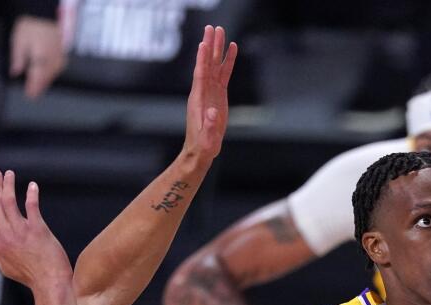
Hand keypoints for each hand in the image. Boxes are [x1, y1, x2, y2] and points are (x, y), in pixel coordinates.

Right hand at [0, 170, 71, 290]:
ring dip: (8, 184)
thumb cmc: (30, 276)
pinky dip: (31, 194)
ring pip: (8, 201)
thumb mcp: (5, 266)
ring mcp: (20, 232)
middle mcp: (5, 235)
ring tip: (9, 174)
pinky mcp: (37, 230)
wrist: (50, 283)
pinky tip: (33, 186)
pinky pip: (31, 206)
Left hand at [9, 16, 66, 99]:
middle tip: (35, 96)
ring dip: (47, 81)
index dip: (33, 88)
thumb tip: (15, 72)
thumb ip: (18, 58)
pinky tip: (50, 73)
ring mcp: (60, 57)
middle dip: (40, 87)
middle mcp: (52, 61)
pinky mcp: (64, 52)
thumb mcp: (19, 40)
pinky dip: (53, 73)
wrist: (46, 13)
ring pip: (53, 74)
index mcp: (40, 60)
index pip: (36, 79)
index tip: (30, 96)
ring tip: (42, 87)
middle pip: (46, 78)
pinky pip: (58, 67)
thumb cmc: (33, 24)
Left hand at [182, 25, 237, 164]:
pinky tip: (232, 50)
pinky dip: (227, 62)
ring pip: (215, 65)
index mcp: (198, 99)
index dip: (202, 60)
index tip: (203, 43)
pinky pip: (223, 74)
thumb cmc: (203, 145)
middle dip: (210, 46)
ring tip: (221, 32)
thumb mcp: (207, 138)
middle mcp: (203, 91)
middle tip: (213, 28)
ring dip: (218, 49)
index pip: (201, 75)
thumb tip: (213, 113)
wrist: (202, 150)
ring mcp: (211, 92)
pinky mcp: (219, 95)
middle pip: (207, 64)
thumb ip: (209, 125)